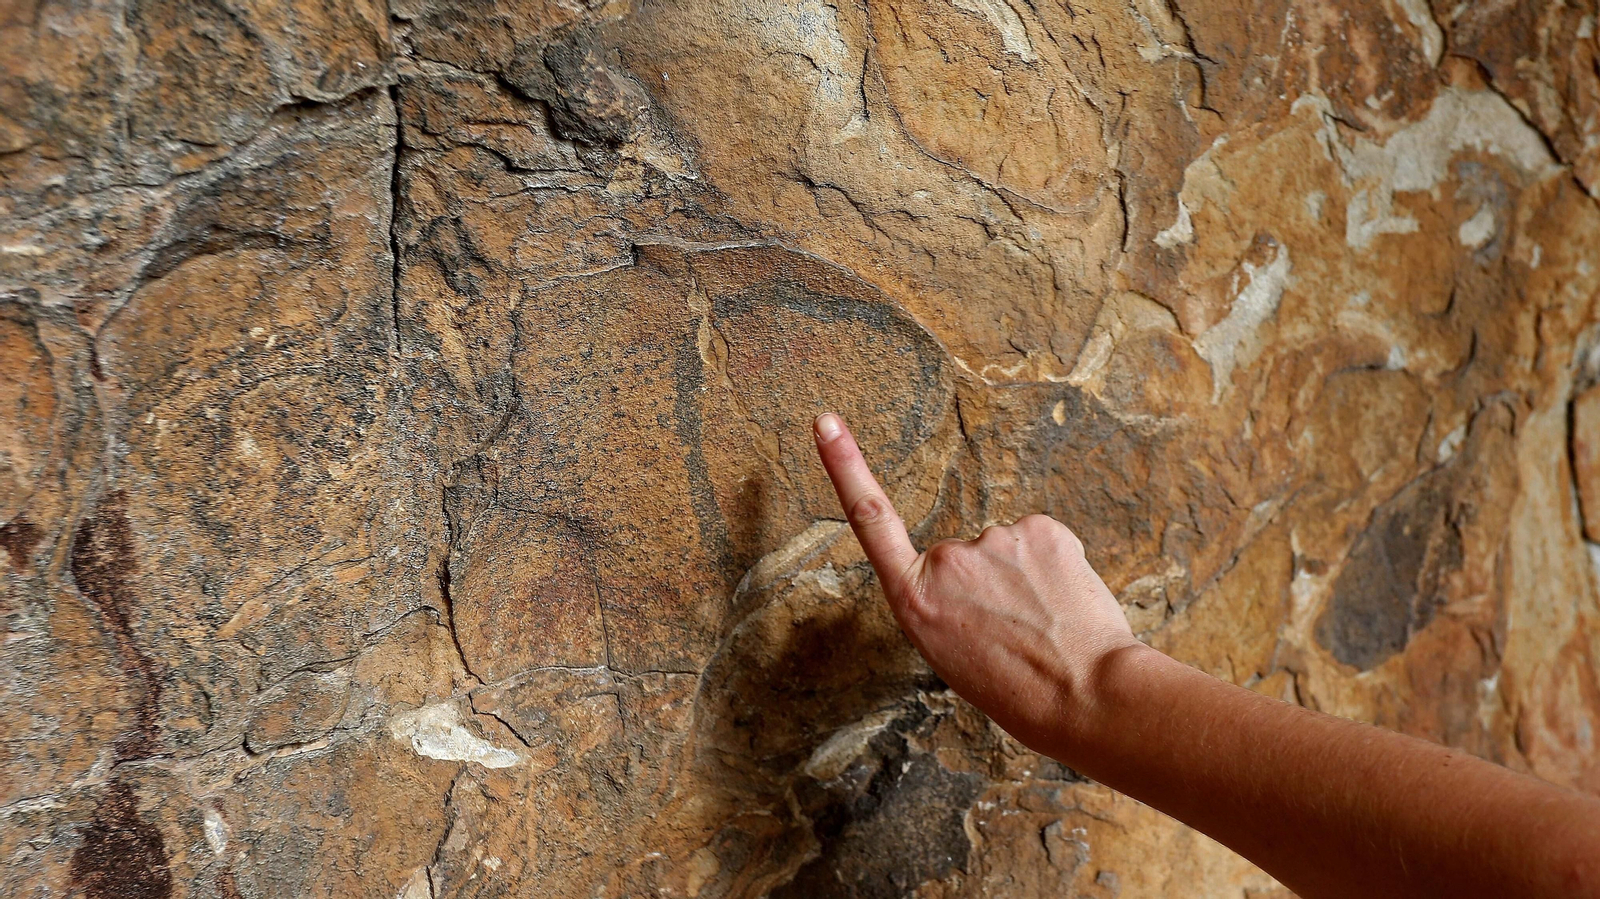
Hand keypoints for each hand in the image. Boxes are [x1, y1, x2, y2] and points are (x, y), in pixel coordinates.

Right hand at [812, 412, 1138, 751]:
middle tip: (1018, 635)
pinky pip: (1042, 542)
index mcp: (914, 601)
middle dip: (990, 587)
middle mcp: (946, 561)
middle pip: (964, 558)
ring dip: (1026, 580)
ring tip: (1044, 626)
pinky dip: (1055, 568)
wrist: (1086, 696)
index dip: (845, 466)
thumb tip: (980, 579)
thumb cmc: (1021, 691)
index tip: (826, 422)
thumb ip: (947, 605)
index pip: (870, 520)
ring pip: (1007, 552)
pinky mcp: (1040, 528)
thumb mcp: (953, 656)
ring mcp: (992, 539)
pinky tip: (1064, 603)